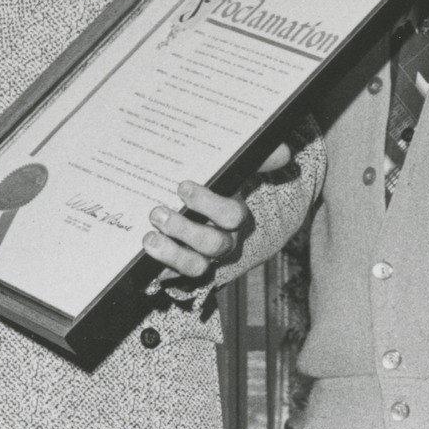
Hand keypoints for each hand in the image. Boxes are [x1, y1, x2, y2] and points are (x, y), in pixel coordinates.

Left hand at [143, 170, 259, 297]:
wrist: (203, 218)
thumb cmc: (217, 191)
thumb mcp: (236, 172)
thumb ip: (259, 160)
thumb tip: (285, 151)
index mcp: (234, 216)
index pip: (230, 215)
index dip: (208, 203)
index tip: (182, 187)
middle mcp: (222, 241)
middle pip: (212, 244)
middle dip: (184, 230)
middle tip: (158, 213)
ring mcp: (202, 258)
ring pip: (195, 265)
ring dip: (171, 254)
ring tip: (149, 238)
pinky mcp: (181, 270)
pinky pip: (173, 276)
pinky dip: (160, 269)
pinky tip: (144, 257)